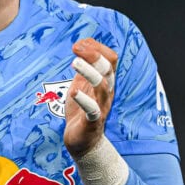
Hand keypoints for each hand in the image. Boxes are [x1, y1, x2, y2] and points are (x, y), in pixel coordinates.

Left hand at [64, 37, 117, 158]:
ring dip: (90, 73)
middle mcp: (106, 92)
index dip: (97, 47)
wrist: (82, 141)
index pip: (110, 58)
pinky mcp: (92, 122)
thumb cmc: (82, 110)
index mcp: (105, 81)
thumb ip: (84, 66)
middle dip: (94, 55)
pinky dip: (84, 100)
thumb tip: (83, 43)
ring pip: (103, 87)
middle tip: (76, 47)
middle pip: (108, 69)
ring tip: (74, 62)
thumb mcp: (82, 83)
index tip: (79, 44)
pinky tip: (74, 93)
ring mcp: (101, 106)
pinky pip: (93, 110)